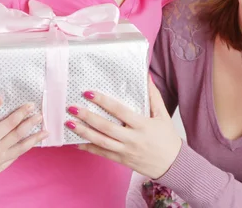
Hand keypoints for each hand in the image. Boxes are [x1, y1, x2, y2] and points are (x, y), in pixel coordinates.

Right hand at [0, 98, 48, 172]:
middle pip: (19, 135)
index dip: (22, 113)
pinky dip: (23, 149)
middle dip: (31, 124)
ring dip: (35, 139)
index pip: (11, 122)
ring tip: (45, 132)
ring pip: (21, 149)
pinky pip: (14, 157)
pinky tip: (31, 142)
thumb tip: (2, 98)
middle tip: (40, 116)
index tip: (31, 106)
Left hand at [66, 80, 181, 178]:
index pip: (120, 111)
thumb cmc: (168, 138)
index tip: (89, 93)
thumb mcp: (163, 115)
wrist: (172, 165)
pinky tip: (76, 142)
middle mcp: (132, 139)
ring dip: (83, 132)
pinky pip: (102, 154)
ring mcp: (125, 150)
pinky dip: (89, 148)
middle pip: (106, 127)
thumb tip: (147, 76)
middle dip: (87, 117)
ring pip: (101, 141)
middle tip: (72, 108)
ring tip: (69, 123)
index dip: (103, 102)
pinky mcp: (121, 160)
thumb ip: (153, 96)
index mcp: (142, 125)